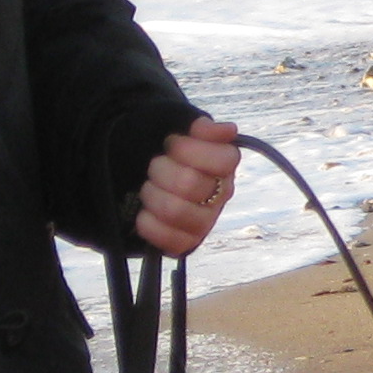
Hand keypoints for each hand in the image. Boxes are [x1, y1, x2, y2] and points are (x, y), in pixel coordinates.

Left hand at [135, 119, 242, 257]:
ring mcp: (206, 222)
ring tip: (149, 188)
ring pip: (175, 211)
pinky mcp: (187, 243)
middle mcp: (221, 195)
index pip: (224, 160)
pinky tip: (145, 211)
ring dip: (152, 195)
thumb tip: (228, 130)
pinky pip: (169, 240)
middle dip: (161, 170)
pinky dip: (148, 224)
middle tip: (154, 166)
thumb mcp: (180, 131)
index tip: (171, 144)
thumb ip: (204, 129)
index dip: (189, 149)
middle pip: (190, 183)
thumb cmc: (167, 154)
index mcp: (224, 166)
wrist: (146, 178)